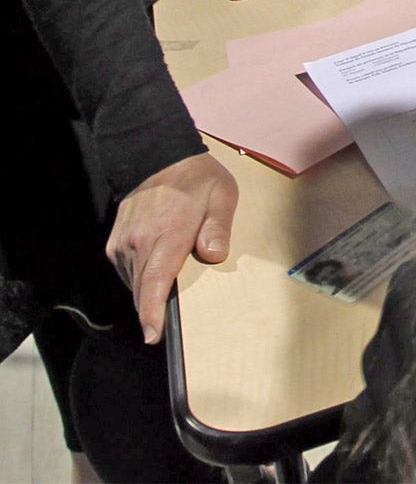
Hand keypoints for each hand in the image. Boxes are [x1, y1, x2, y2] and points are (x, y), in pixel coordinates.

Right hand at [107, 154, 237, 342]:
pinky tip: (159, 275)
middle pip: (143, 288)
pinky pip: (129, 273)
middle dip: (153, 312)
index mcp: (167, 232)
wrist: (159, 159)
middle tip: (167, 329)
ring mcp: (123, 243)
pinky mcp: (115, 245)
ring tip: (170, 295)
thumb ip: (218, 226)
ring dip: (150, 293)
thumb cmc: (197, 180)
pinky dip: (142, 280)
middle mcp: (139, 241)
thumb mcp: (222, 195)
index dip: (152, 310)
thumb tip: (214, 255)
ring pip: (135, 283)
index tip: (153, 335)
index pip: (156, 278)